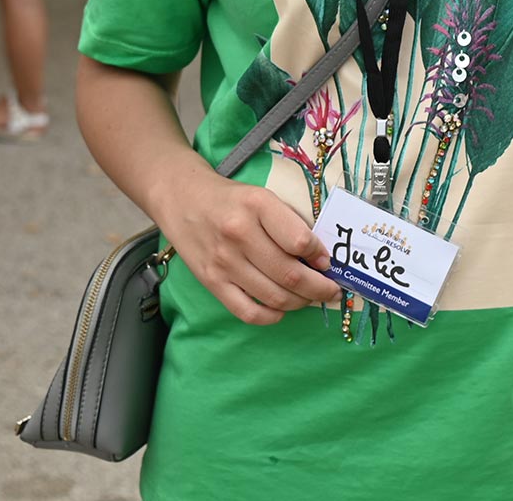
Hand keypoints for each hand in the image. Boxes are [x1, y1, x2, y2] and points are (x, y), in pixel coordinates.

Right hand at [161, 178, 340, 325]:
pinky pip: (248, 311)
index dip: (320, 256)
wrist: (181, 198)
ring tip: (309, 298)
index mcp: (257, 205)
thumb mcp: (261, 197)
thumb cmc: (229, 199)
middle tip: (331, 290)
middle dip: (319, 288)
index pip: (299, 241)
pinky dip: (271, 316)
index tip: (327, 262)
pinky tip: (281, 309)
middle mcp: (239, 233)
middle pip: (290, 274)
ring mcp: (224, 261)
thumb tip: (319, 257)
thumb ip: (288, 223)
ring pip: (274, 296)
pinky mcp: (211, 282)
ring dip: (300, 302)